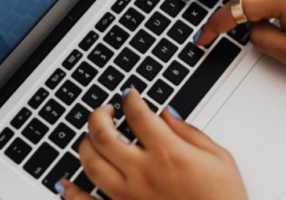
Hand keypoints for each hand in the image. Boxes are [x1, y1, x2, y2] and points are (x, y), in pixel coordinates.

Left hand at [58, 89, 246, 199]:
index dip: (130, 98)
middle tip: (105, 110)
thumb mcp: (219, 157)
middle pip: (103, 135)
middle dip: (99, 115)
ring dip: (86, 144)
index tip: (129, 95)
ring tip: (93, 137)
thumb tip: (167, 114)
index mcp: (169, 153)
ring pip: (91, 164)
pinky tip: (65, 184)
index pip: (137, 114)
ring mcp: (129, 196)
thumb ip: (190, 132)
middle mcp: (144, 173)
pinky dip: (71, 193)